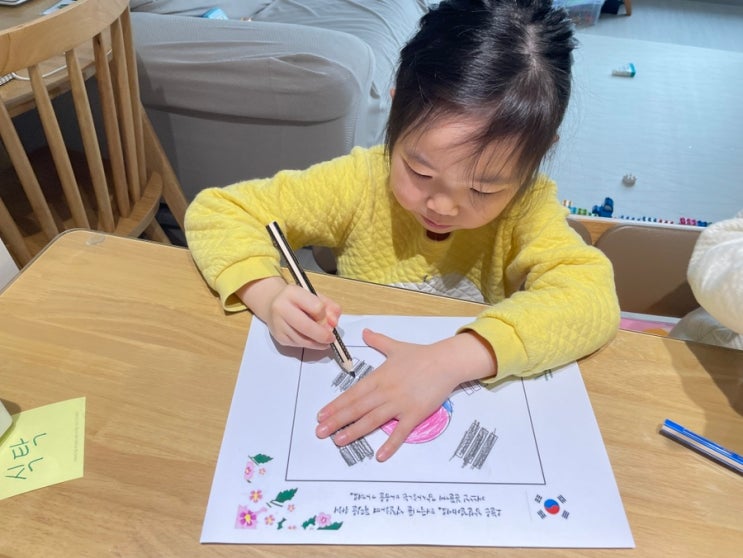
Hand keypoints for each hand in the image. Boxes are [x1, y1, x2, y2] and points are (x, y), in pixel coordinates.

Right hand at [238, 276, 340, 349]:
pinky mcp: (279, 337)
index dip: (325, 315)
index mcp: (293, 293)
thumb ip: (329, 306)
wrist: (272, 303)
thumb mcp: (314, 296)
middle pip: (307, 326)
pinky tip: (312, 340)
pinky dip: (309, 344)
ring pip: (303, 340)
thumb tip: (334, 323)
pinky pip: (298, 344)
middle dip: (322, 335)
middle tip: (331, 338)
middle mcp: (282, 307)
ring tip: (325, 341)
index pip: (316, 307)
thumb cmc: (298, 299)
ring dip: (317, 343)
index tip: (327, 317)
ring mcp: (278, 324)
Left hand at [315, 328, 495, 461]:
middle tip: (320, 432)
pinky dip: (390, 444)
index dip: (335, 405)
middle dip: (337, 420)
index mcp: (378, 377)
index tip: (321, 415)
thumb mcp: (395, 346)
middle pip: (356, 408)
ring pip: (372, 420)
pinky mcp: (415, 414)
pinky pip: (400, 432)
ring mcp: (399, 403)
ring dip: (354, 431)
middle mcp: (385, 391)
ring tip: (338, 441)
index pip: (352, 394)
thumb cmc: (421, 354)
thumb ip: (378, 341)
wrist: (445, 361)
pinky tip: (379, 456)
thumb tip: (365, 332)